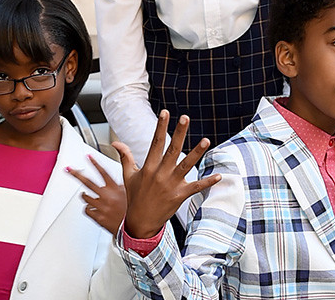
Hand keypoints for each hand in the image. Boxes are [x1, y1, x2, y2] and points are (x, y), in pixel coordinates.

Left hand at [67, 155, 126, 233]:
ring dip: (85, 195)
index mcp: (115, 188)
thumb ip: (120, 185)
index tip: (88, 156)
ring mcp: (101, 207)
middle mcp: (107, 196)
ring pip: (85, 197)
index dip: (95, 163)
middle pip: (88, 182)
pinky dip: (88, 208)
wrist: (134, 229)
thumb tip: (115, 179)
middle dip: (76, 174)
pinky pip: (86, 210)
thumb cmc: (131, 212)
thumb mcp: (130, 193)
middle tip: (69, 169)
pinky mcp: (98, 218)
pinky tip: (91, 208)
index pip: (103, 172)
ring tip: (86, 195)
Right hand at [116, 110, 220, 239]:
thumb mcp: (128, 175)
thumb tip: (116, 142)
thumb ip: (125, 156)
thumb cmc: (135, 197)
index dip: (160, 127)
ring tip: (206, 140)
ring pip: (186, 165)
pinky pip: (196, 187)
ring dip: (196, 153)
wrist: (140, 221)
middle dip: (179, 133)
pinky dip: (208, 182)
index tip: (165, 112)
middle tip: (185, 118)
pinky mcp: (180, 196)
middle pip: (172, 149)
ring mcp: (171, 185)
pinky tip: (218, 175)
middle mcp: (161, 174)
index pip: (156, 142)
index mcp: (148, 167)